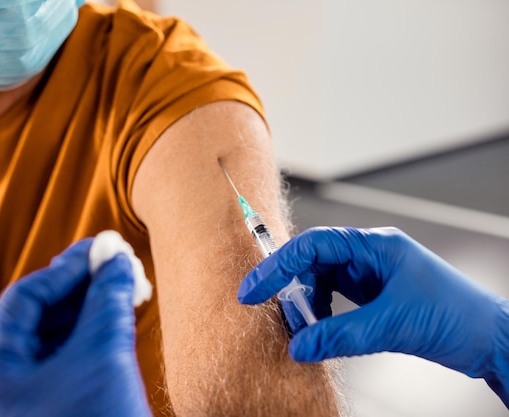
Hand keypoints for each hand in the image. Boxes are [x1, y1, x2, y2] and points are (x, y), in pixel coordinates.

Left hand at [0, 237, 152, 416]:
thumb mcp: (101, 356)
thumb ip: (108, 302)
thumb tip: (118, 262)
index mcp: (0, 368)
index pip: (25, 297)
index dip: (64, 268)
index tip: (97, 248)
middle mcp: (13, 379)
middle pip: (43, 313)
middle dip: (82, 284)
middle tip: (115, 260)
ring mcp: (39, 393)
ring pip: (62, 333)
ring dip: (94, 305)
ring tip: (124, 283)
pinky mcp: (67, 400)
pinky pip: (78, 352)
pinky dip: (100, 329)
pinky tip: (121, 313)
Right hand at [238, 226, 508, 406]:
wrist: (490, 338)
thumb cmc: (457, 317)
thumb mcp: (393, 324)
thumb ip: (341, 335)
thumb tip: (299, 346)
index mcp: (375, 245)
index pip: (314, 245)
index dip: (278, 265)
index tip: (253, 289)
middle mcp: (370, 255)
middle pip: (314, 261)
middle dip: (289, 285)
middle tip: (267, 309)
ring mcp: (372, 274)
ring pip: (323, 281)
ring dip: (306, 303)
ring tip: (300, 328)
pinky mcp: (375, 295)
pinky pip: (336, 298)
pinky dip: (322, 314)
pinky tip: (320, 329)